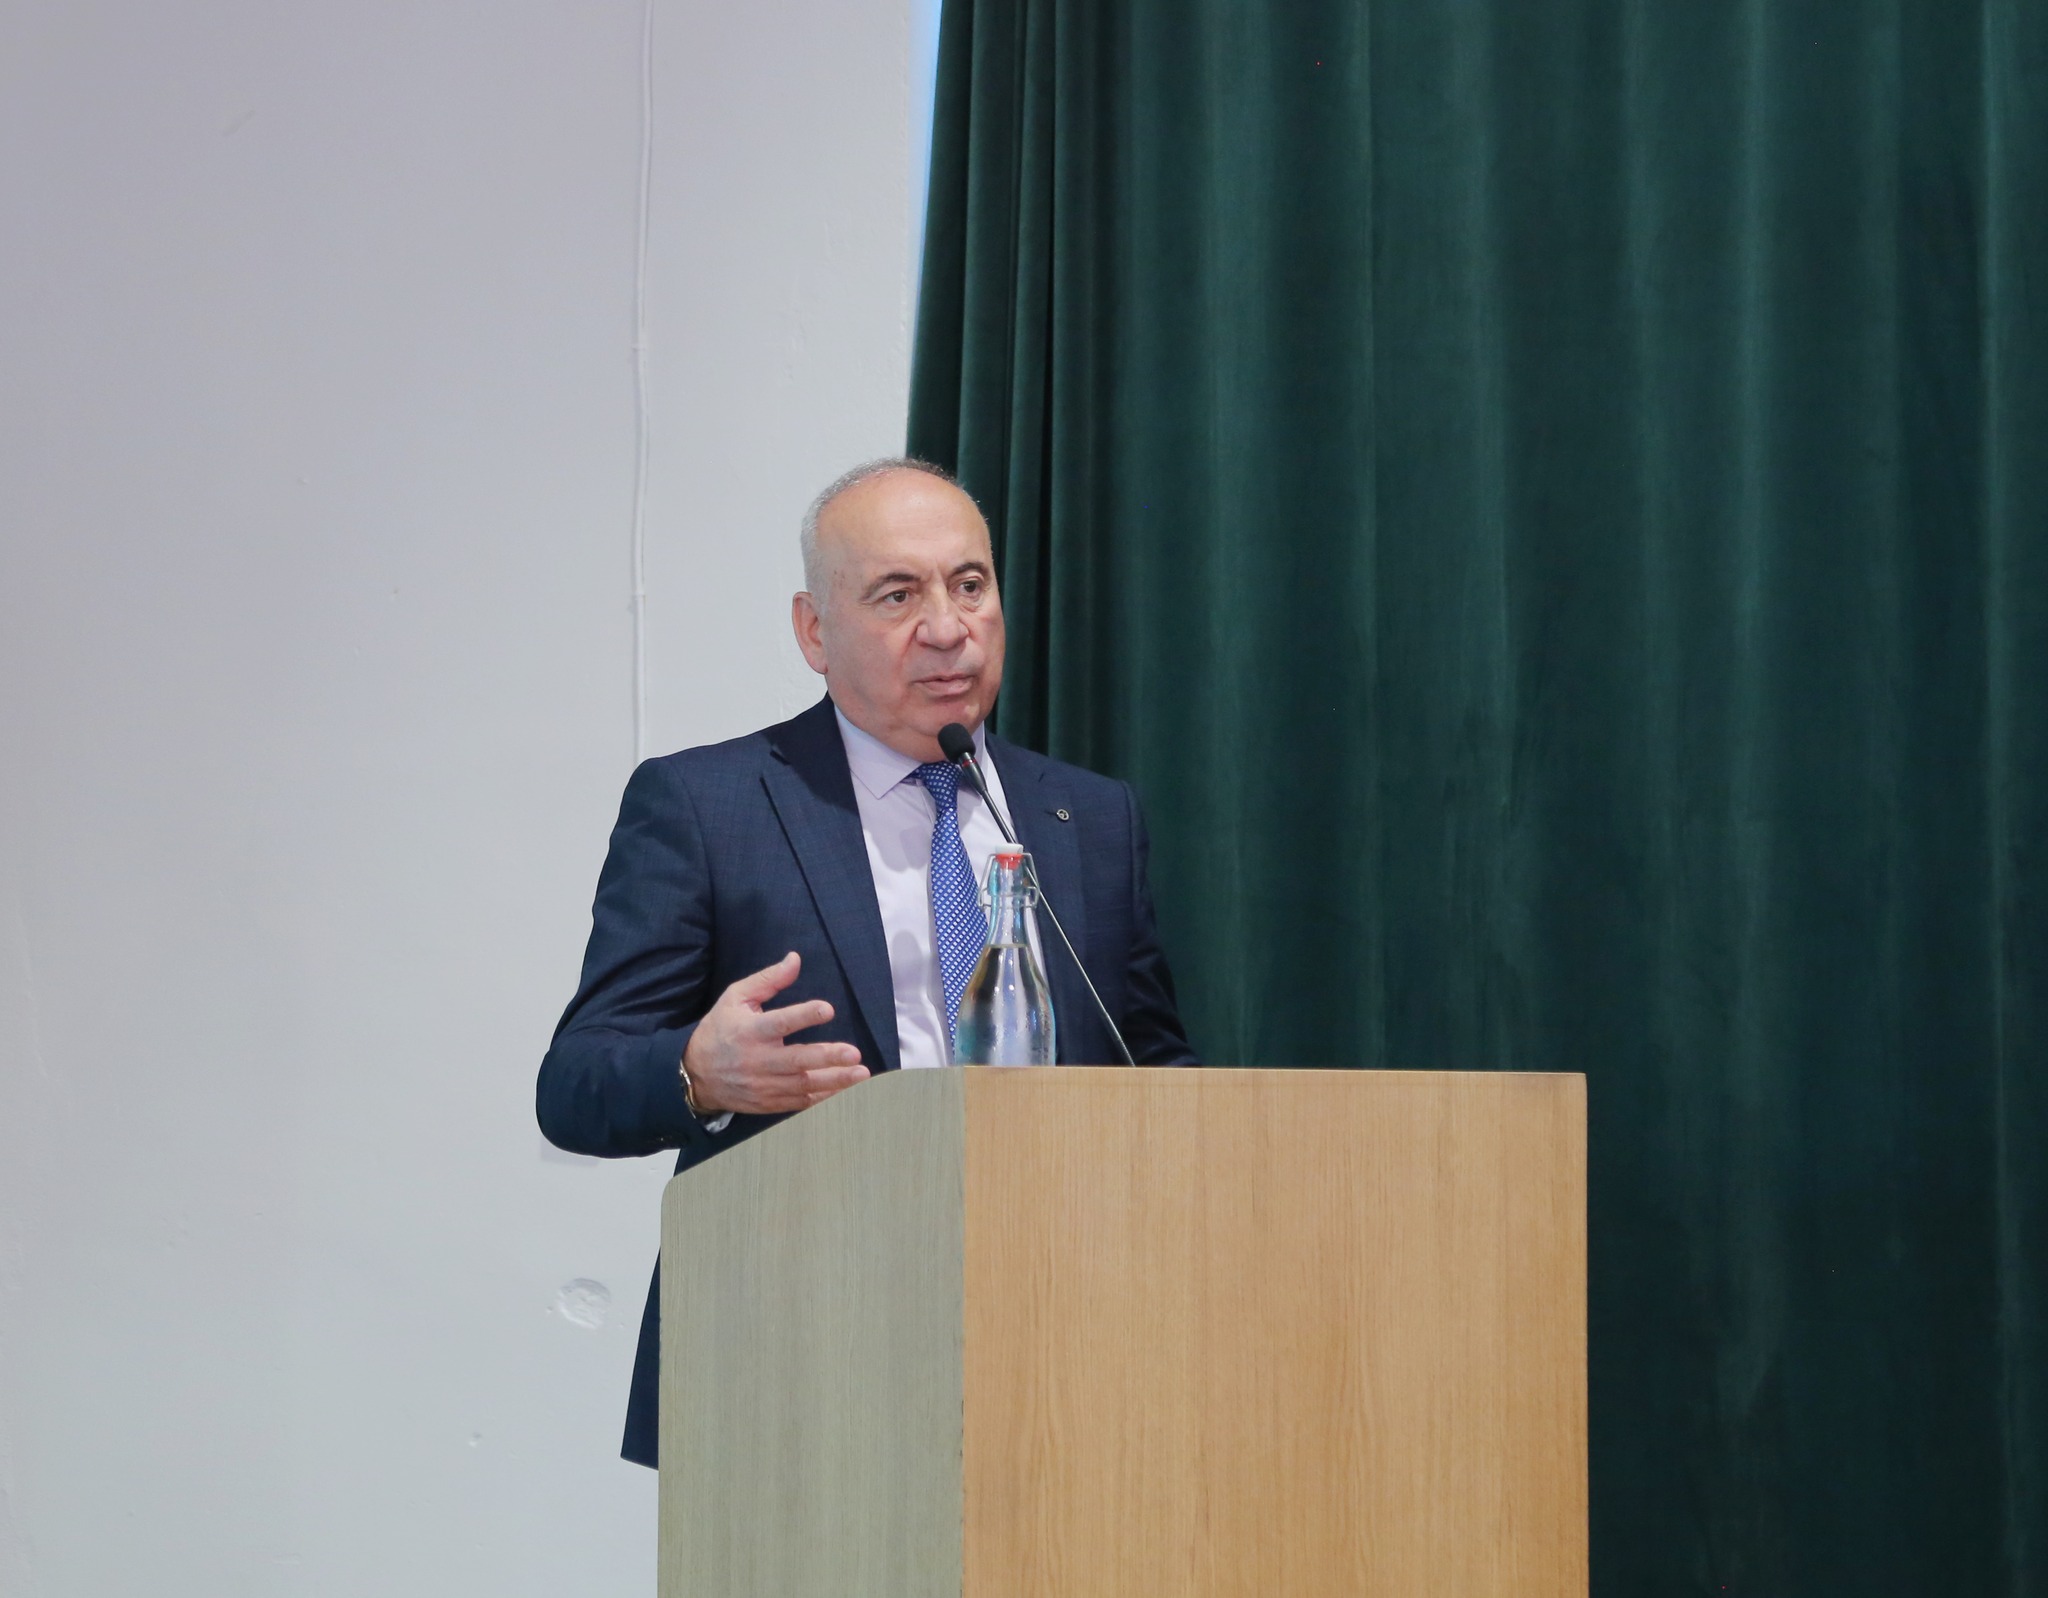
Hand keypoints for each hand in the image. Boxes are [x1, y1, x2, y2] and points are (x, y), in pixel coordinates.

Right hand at [681, 952, 867, 1114]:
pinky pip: (800, 1103)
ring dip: (835, 1080)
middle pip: (797, 1060)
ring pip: (803, 1085)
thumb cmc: (719, 1030)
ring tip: (860, 1073)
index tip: (828, 1009)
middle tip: (854, 1053)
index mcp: (750, 1031)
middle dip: (828, 1057)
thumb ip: (767, 980)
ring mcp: (764, 1085)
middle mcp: (758, 1060)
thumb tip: (795, 959)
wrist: (695, 1075)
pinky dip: (823, 1098)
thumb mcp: (735, 998)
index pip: (780, 1022)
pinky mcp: (768, 1103)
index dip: (804, 1016)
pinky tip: (844, 1090)